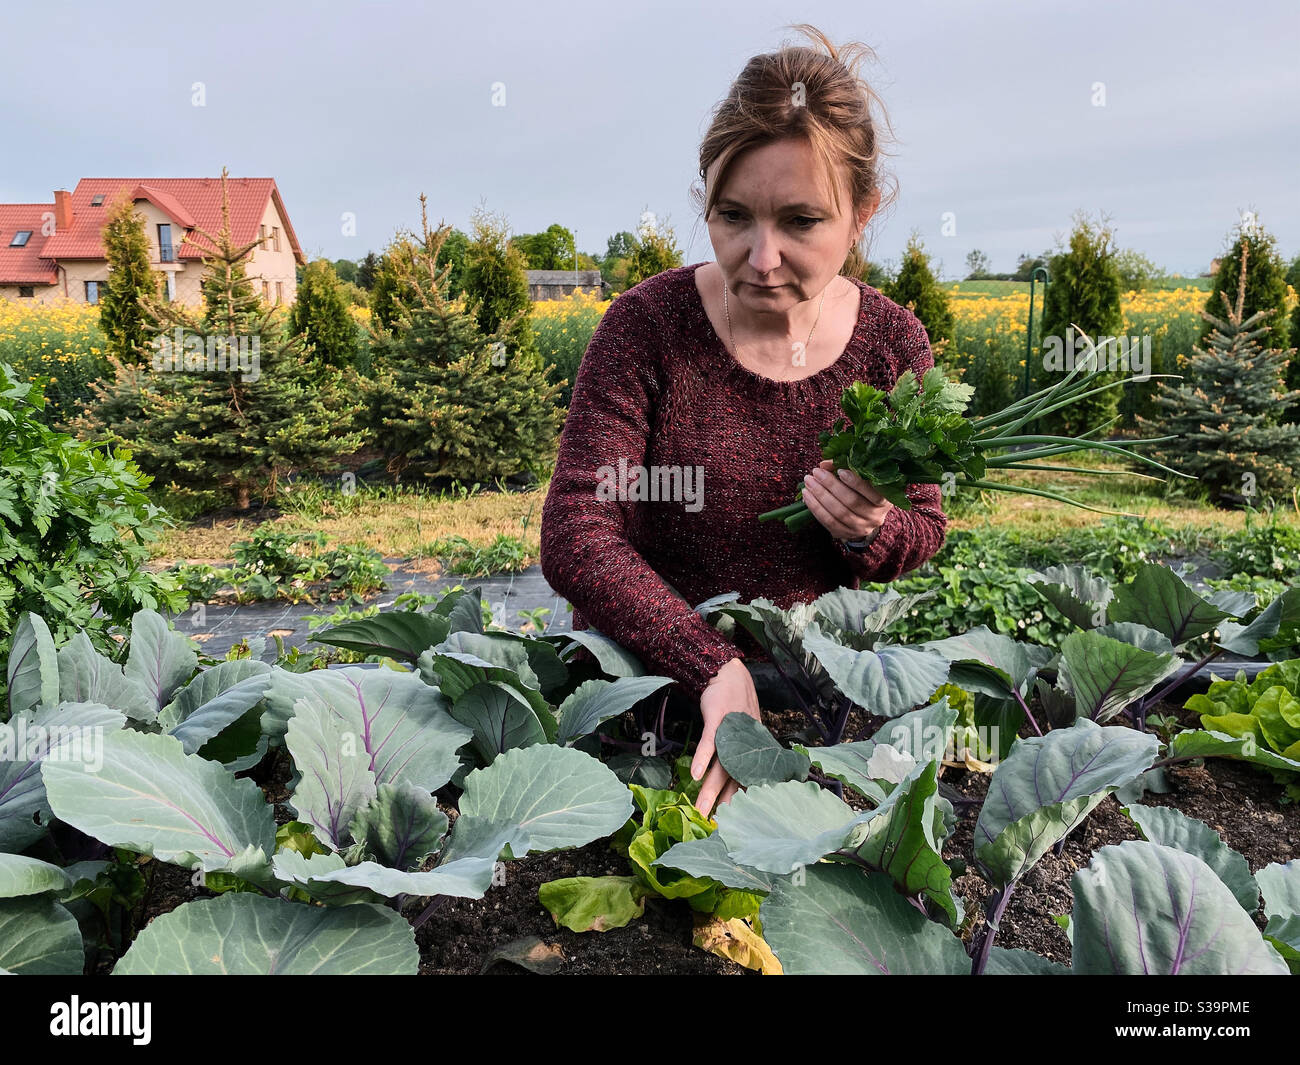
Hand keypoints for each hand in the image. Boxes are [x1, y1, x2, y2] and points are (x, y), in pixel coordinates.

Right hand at [692, 658, 762, 817]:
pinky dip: (703, 759)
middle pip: (733, 780)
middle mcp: (744, 746)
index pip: (747, 781)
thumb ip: (737, 753)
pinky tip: (696, 775)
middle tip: (715, 827)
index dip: (741, 802)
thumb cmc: (734, 704)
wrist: (729, 673)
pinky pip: (709, 743)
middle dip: (724, 805)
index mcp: (750, 751)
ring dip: (710, 790)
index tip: (735, 823)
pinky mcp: (718, 720)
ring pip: (720, 767)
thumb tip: (730, 775)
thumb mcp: (741, 731)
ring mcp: (731, 734)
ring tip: (700, 809)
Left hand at [801, 460, 892, 541]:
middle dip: (831, 485)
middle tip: (816, 473)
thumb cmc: (863, 492)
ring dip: (820, 496)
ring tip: (809, 483)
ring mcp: (861, 528)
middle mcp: (876, 517)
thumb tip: (824, 464)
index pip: (872, 492)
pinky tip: (807, 496)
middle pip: (852, 501)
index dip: (855, 482)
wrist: (864, 517)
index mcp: (885, 501)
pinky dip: (816, 508)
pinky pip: (829, 522)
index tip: (839, 471)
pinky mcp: (846, 534)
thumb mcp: (862, 479)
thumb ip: (846, 468)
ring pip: (839, 513)